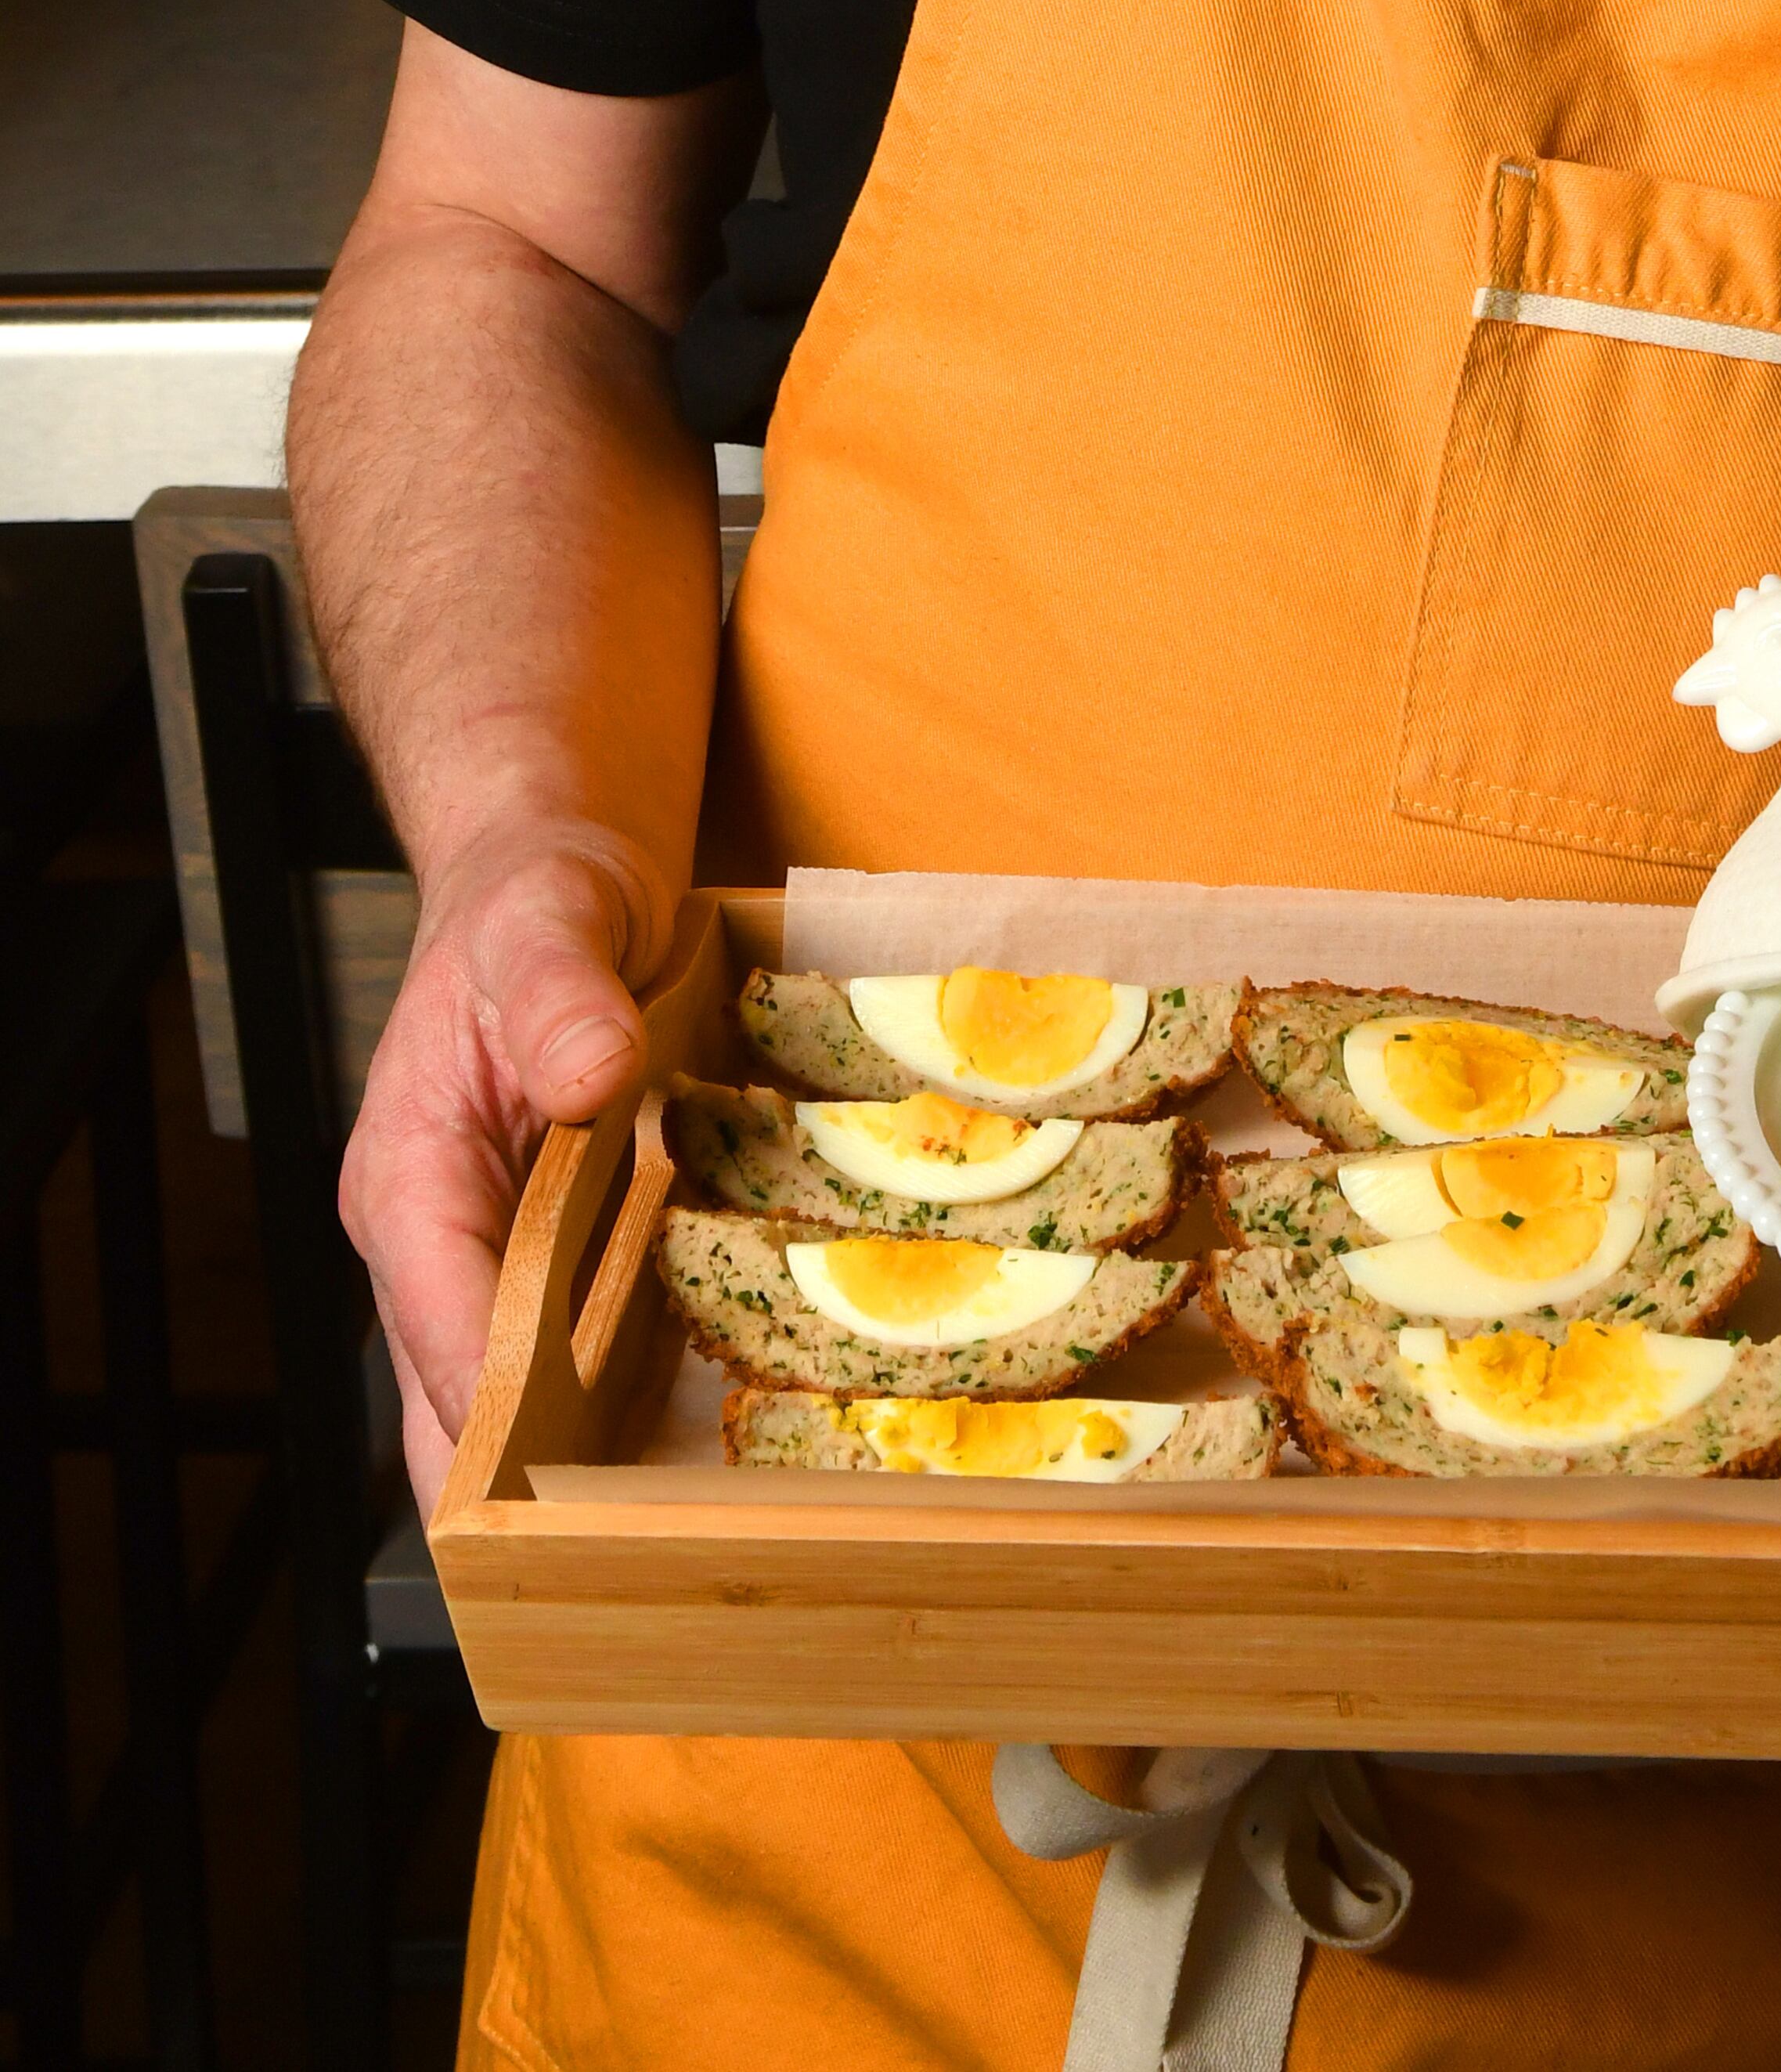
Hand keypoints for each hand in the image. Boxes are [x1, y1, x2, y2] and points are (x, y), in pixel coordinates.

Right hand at [340, 822, 669, 1515]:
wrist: (557, 877)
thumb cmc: (536, 895)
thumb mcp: (548, 913)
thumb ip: (557, 989)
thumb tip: (587, 1071)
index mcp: (409, 1175)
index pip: (436, 1318)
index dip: (495, 1404)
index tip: (561, 1477)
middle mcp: (435, 1244)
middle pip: (458, 1407)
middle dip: (530, 1488)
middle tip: (633, 1557)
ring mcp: (495, 1263)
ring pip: (517, 1407)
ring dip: (585, 1469)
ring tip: (683, 1535)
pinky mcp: (555, 1262)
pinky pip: (582, 1362)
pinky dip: (631, 1410)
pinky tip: (718, 1448)